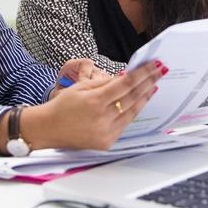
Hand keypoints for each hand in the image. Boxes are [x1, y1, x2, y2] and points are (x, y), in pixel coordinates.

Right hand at [23, 60, 165, 150]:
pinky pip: (125, 124)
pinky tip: (140, 102)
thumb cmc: (62, 106)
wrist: (48, 129)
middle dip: (149, 82)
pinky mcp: (107, 142)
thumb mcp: (81, 87)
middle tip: (160, 71)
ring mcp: (106, 132)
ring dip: (145, 97)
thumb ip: (105, 84)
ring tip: (154, 85)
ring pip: (132, 111)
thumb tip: (126, 77)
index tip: (154, 66)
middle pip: (133, 97)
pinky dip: (133, 111)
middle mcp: (102, 118)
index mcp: (95, 101)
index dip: (142, 73)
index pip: (126, 84)